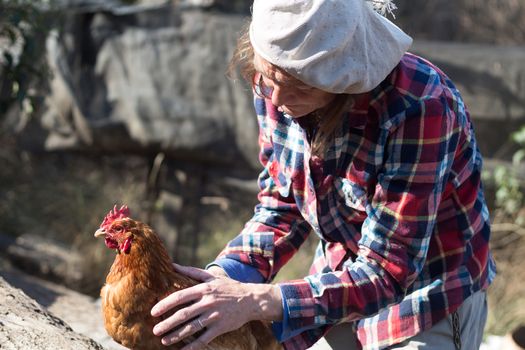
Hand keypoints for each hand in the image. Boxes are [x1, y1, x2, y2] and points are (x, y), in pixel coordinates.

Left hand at [151, 264, 282, 349]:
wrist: (251, 299)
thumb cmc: (229, 287)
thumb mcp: (212, 277)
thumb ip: (191, 272)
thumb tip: (172, 265)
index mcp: (204, 289)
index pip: (180, 297)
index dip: (165, 304)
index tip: (154, 312)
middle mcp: (208, 302)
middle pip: (183, 314)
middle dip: (167, 324)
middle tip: (155, 330)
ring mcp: (214, 316)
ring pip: (191, 328)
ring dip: (176, 335)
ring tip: (164, 340)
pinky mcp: (221, 327)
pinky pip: (204, 339)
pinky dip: (192, 346)